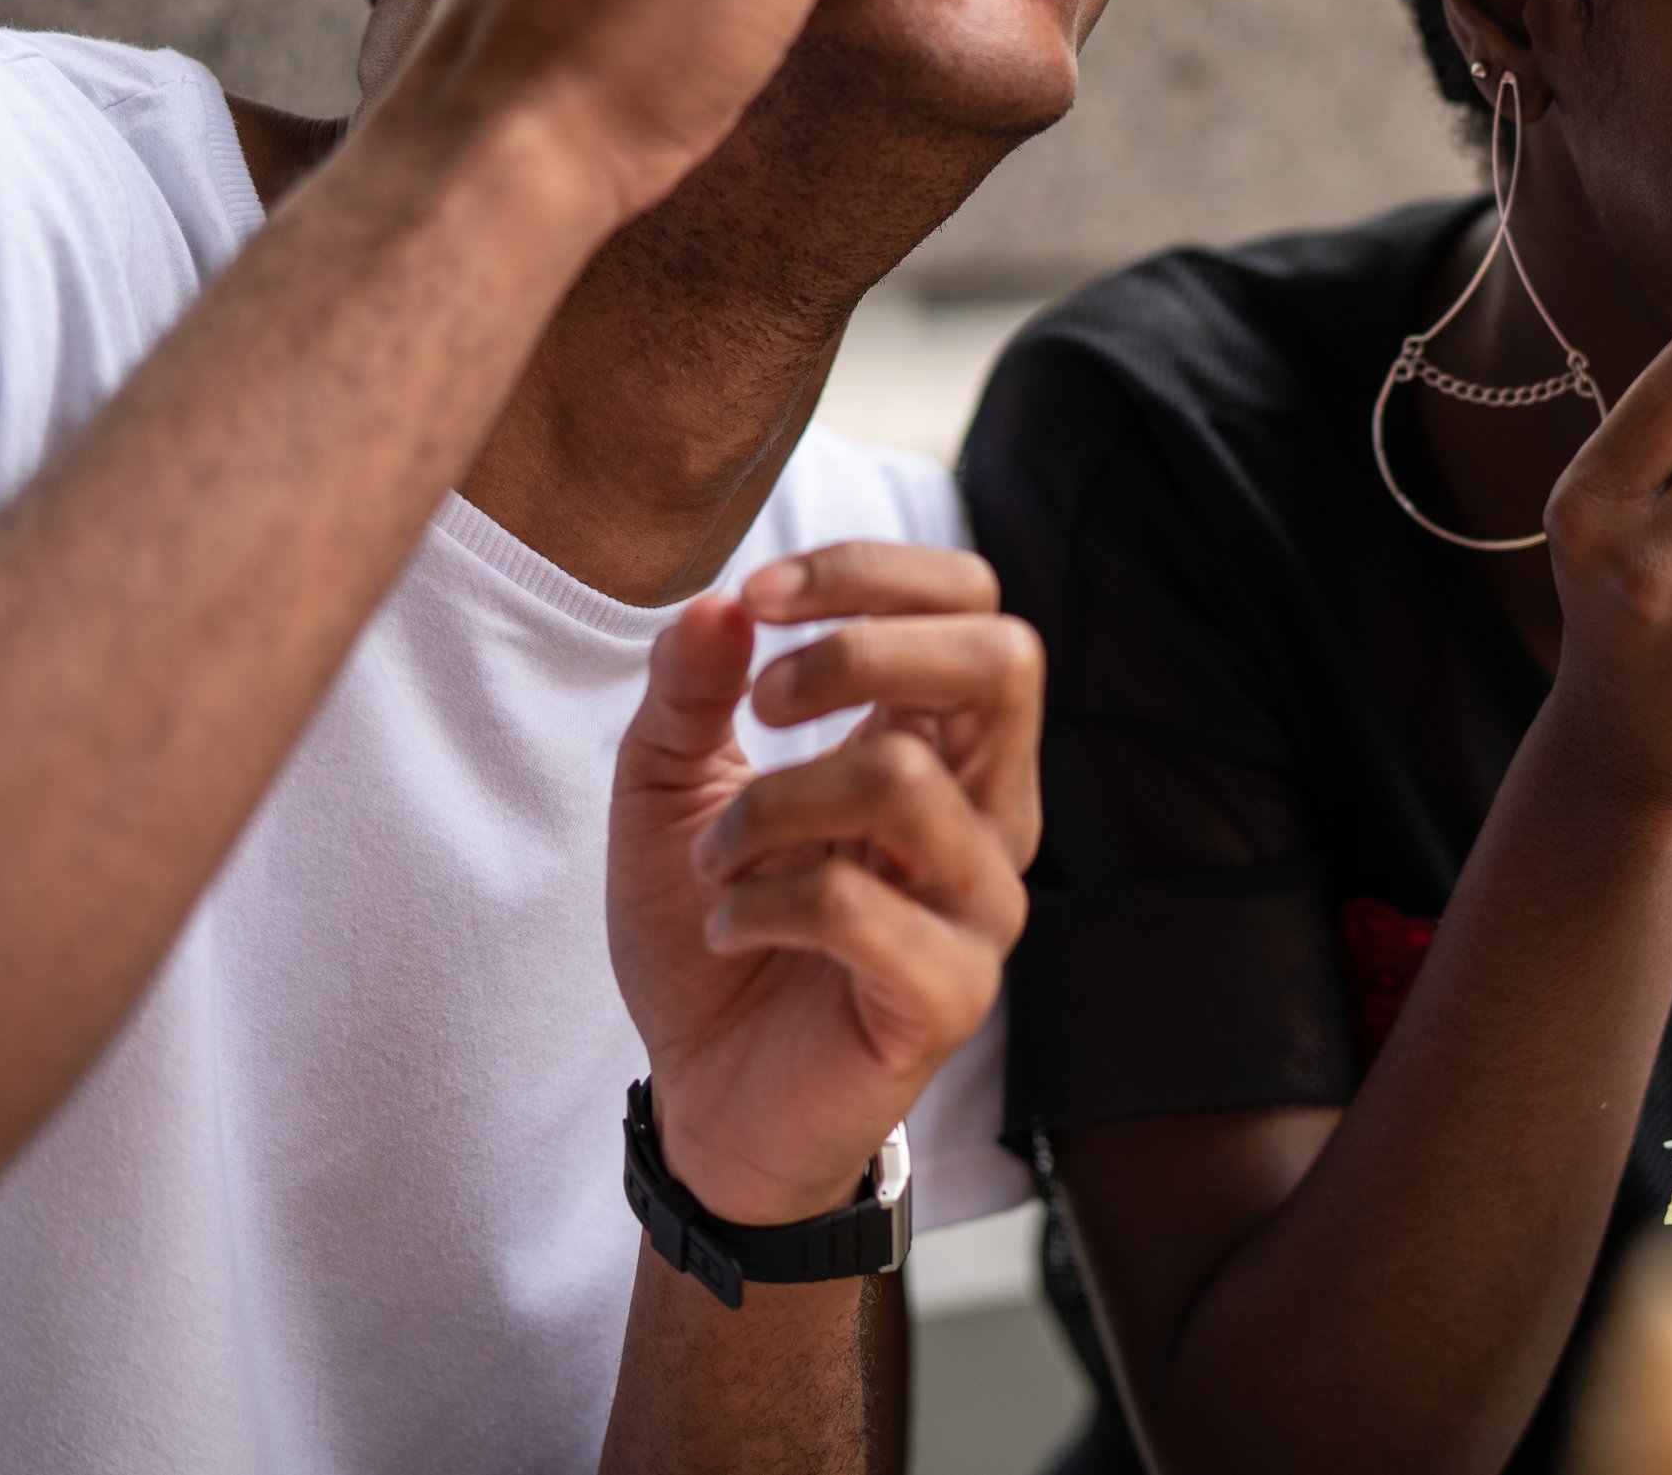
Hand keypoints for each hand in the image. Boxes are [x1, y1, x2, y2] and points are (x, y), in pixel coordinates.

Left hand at [607, 543, 1042, 1225]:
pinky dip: (762, 904)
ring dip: (773, 803)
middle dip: (859, 651)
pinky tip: (728, 930)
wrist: (705, 1099)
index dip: (873, 572)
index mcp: (937, 743)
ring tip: (718, 860)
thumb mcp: (668, 788)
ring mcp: (979, 904)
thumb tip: (720, 603)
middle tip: (761, 708)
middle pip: (1004, 659)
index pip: (972, 603)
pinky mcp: (950, 993)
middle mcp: (983, 811)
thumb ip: (692, 689)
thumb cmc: (712, 927)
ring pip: (909, 780)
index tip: (760, 597)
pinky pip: (857, 908)